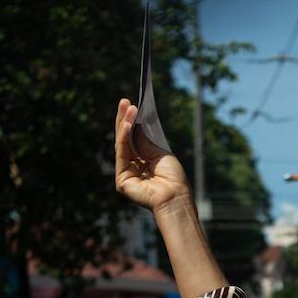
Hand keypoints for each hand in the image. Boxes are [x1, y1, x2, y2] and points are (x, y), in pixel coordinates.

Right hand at [113, 98, 192, 212]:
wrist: (175, 196)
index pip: (135, 140)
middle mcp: (134, 168)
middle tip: (124, 101)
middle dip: (125, 120)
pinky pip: (122, 153)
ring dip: (123, 124)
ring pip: (122, 144)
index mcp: (144, 163)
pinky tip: (126, 124)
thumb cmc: (173, 178)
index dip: (132, 124)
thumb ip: (145, 141)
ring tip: (127, 107)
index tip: (132, 106)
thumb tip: (134, 124)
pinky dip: (123, 137)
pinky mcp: (122, 179)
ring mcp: (126, 173)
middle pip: (126, 140)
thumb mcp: (160, 153)